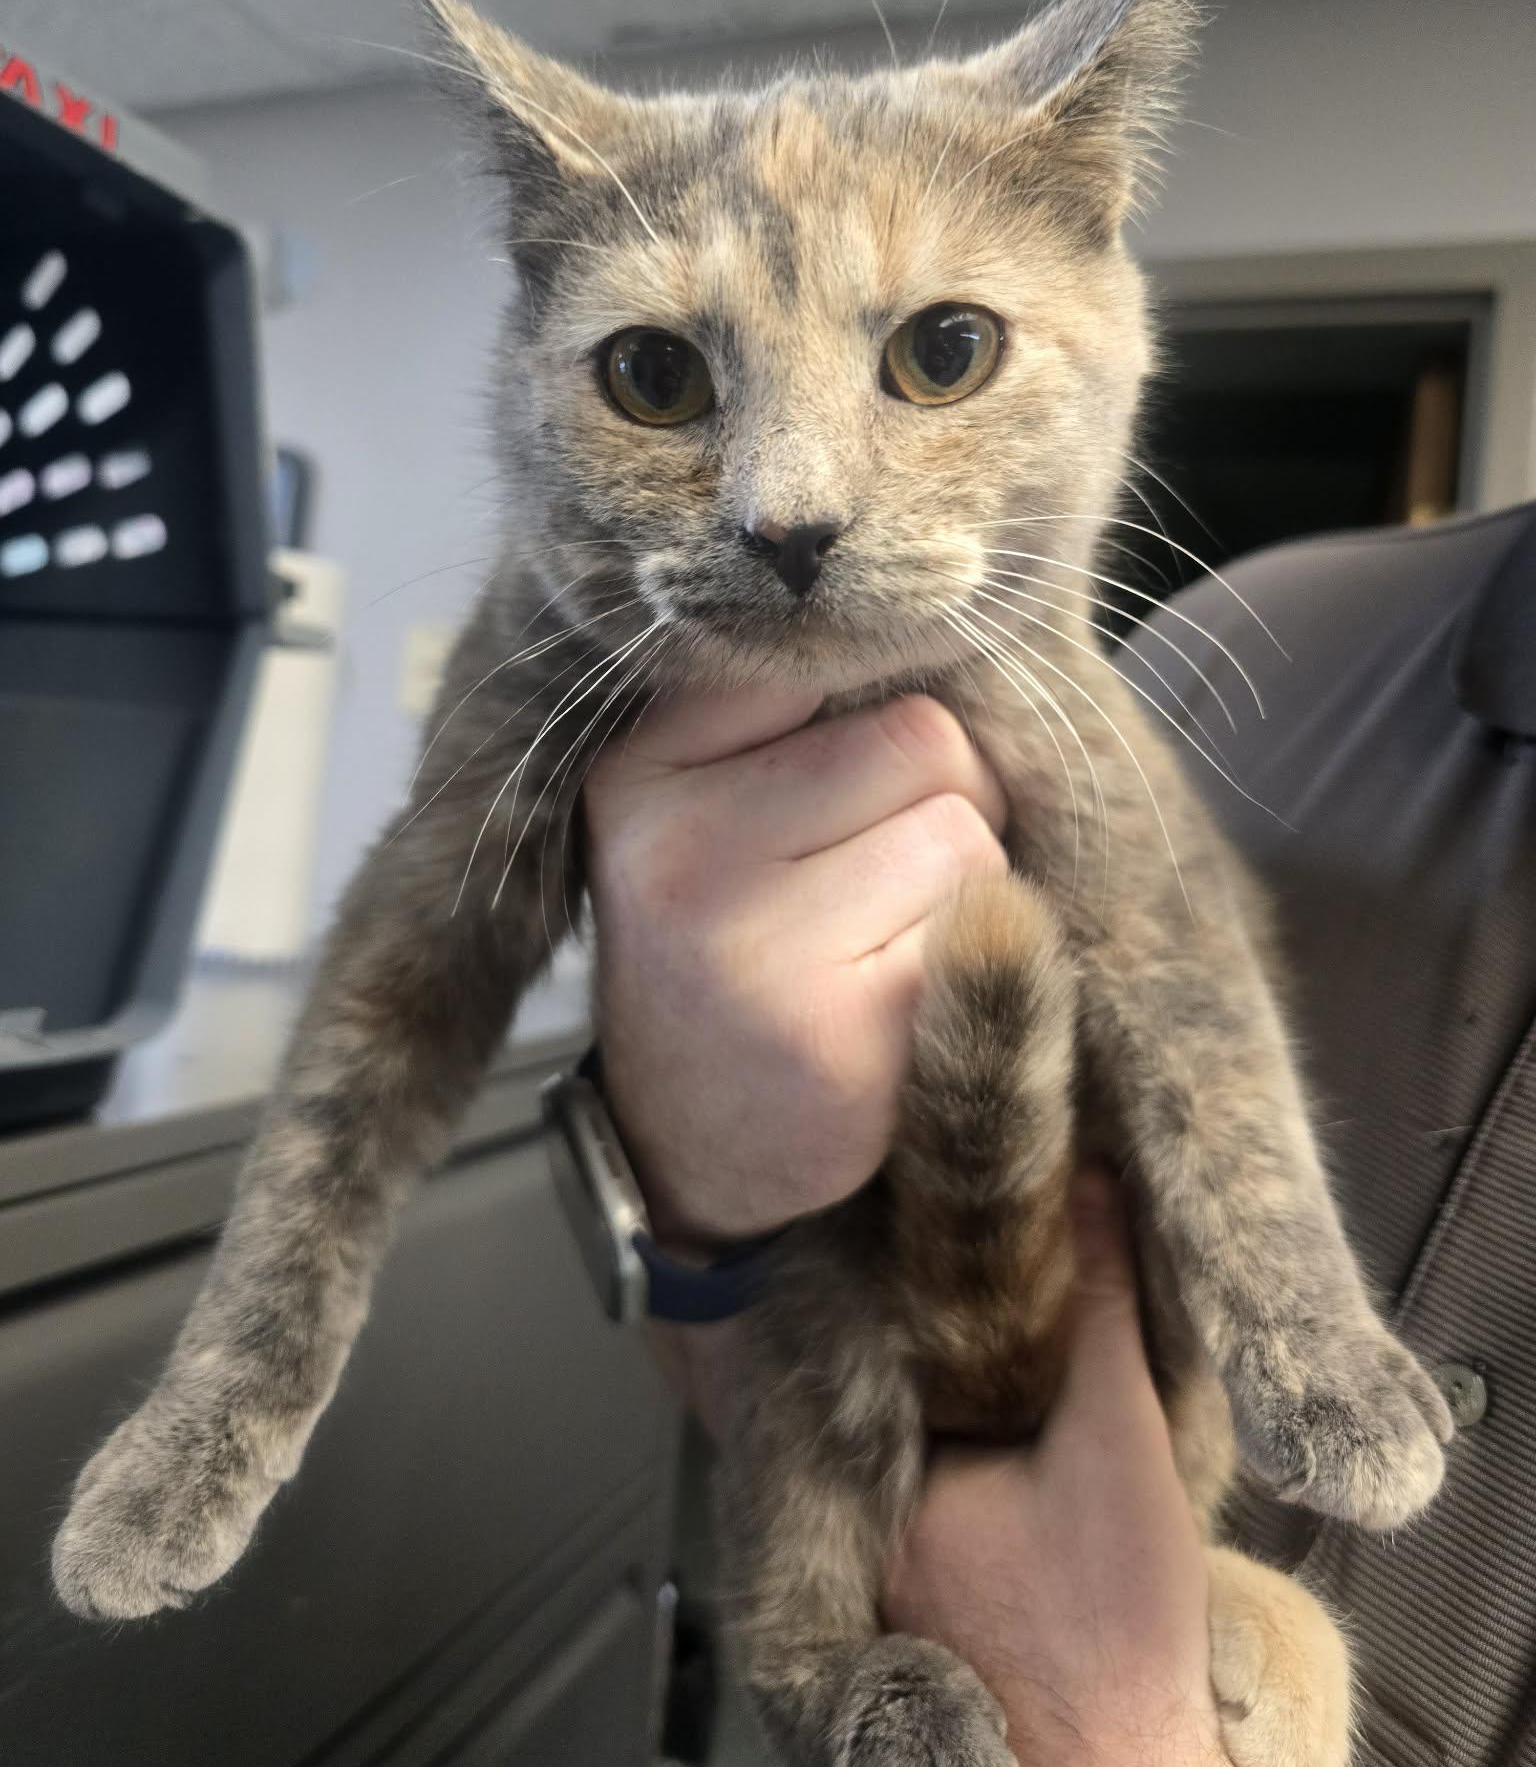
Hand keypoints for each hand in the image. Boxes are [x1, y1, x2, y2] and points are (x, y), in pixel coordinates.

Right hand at [584, 686, 1006, 1245]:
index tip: (830, 784)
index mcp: (640, 773)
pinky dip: (969, 960)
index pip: (829, 659)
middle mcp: (680, 853)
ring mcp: (758, 948)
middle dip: (939, 798)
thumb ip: (790, 715)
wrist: (689, 1142)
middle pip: (924, 736)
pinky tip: (894, 1003)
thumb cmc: (727, 940)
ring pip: (967, 831)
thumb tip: (941, 624)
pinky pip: (987, 928)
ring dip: (961, 883)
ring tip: (876, 941)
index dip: (866, 717)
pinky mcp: (844, 1034)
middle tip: (869, 876)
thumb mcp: (703, 808)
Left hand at [886, 1172, 1240, 1766]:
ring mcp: (893, 1594)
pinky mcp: (924, 1635)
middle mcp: (876, 1540)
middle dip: (951, 1373)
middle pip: (911, 1420)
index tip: (964, 1256)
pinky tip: (1010, 1485)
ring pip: (922, 1478)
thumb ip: (1103, 1315)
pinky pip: (934, 1532)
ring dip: (957, 1438)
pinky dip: (965, 1500)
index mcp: (902, 1489)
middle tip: (992, 1311)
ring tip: (1008, 1386)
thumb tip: (1091, 1190)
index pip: (908, 1364)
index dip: (941, 1312)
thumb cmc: (1123, 1627)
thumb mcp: (1122, 1442)